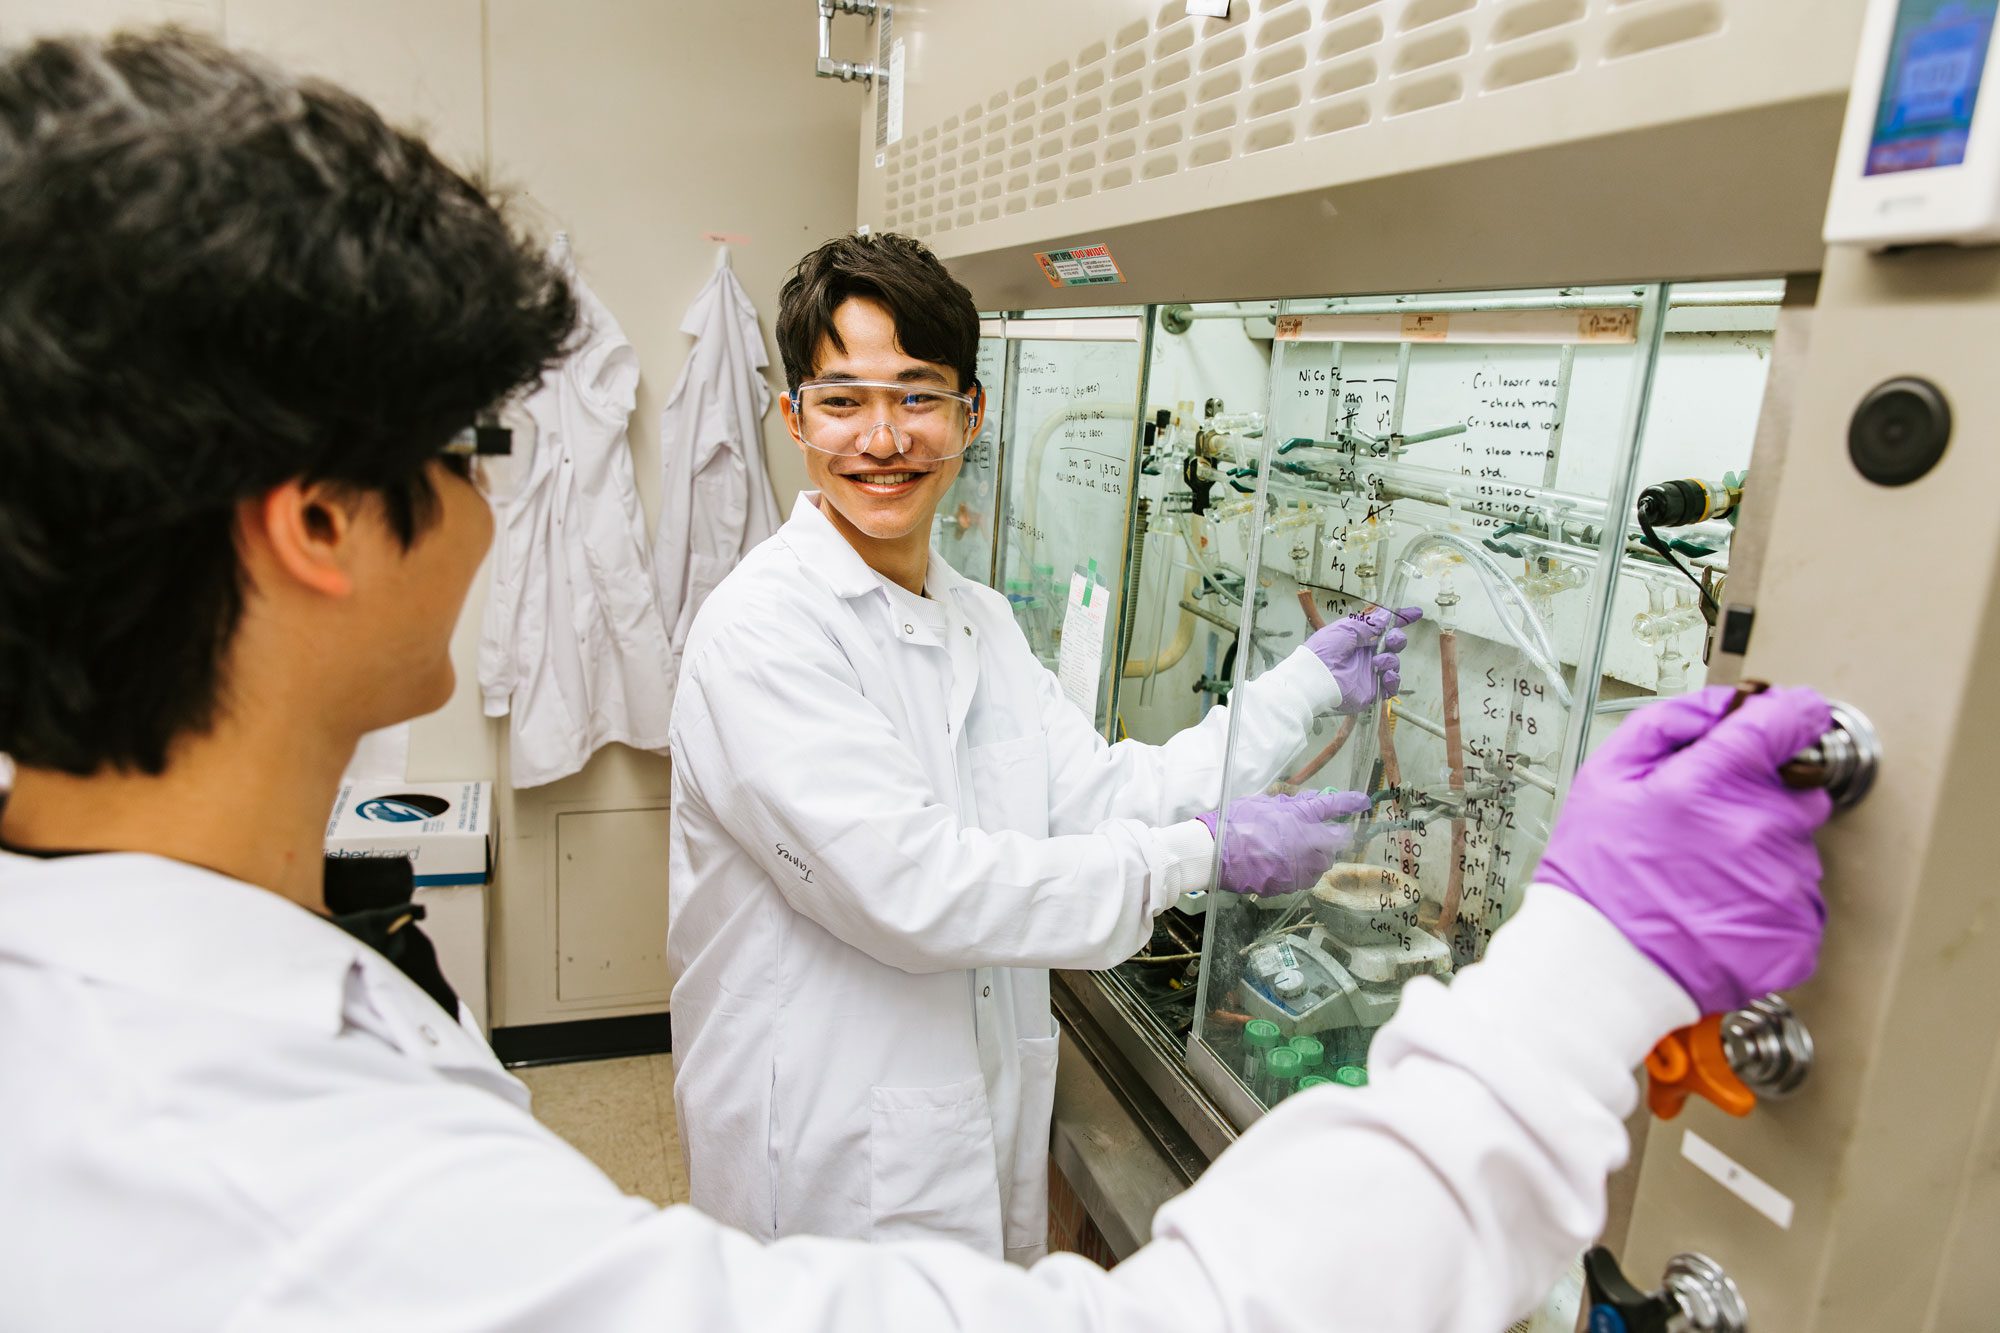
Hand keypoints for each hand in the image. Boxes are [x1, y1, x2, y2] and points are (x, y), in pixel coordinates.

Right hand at [1197, 789, 1371, 897]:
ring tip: (1297, 850)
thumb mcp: (1263, 803)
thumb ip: (1291, 803)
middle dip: (1332, 836)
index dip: (1351, 802)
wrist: (1215, 855)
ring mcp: (1301, 868)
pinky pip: (1305, 877)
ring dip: (1317, 855)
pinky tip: (1284, 864)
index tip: (1363, 801)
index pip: (1334, 806)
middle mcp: (1309, 844)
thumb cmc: (1236, 823)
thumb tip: (1312, 800)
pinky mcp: (1291, 885)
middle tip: (1318, 832)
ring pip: (1324, 863)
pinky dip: (1301, 869)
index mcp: (1301, 818)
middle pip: (1338, 842)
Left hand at [1309, 607, 1422, 713]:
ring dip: (1391, 659)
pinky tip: (1385, 675)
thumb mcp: (1348, 628)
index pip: (1385, 628)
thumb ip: (1370, 622)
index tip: (1416, 613)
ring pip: (1395, 663)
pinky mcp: (1373, 690)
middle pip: (1394, 645)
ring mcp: (1371, 673)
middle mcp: (1368, 655)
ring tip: (1378, 661)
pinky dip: (1392, 680)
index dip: (1401, 620)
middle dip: (1398, 639)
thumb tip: (1388, 614)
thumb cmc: (1326, 649)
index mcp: (1361, 638)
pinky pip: (1392, 686)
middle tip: (1391, 640)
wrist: (1317, 676)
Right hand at [1535, 685, 1833, 1012]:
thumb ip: (1667, 724)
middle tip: (1713, 825)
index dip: (1791, 713)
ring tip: (1707, 874)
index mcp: (1710, 783)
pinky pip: (1801, 900)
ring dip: (1764, 852)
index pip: (1787, 721)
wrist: (1599, 967)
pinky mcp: (1796, 932)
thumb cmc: (1596, 878)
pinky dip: (1768, 901)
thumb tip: (1723, 704)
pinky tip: (1722, 907)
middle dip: (1766, 797)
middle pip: (1800, 790)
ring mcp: (1783, 884)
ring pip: (1798, 848)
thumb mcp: (1604, 777)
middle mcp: (1757, 829)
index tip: (1791, 715)